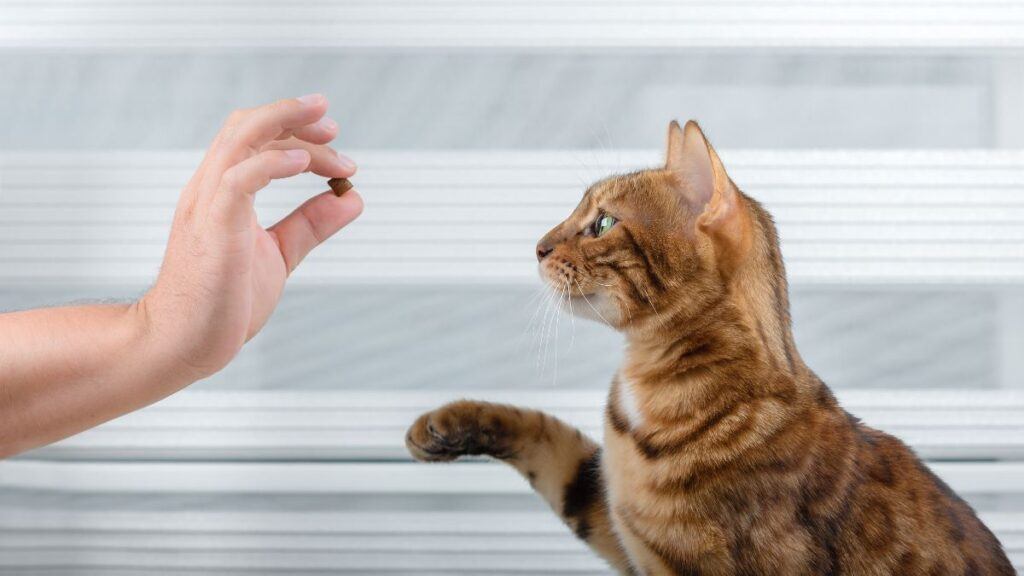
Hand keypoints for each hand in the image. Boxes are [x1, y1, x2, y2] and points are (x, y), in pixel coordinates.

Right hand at [139, 94, 362, 377]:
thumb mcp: (279, 254)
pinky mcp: (213, 228)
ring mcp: (208, 205)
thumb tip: (352, 199)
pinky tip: (304, 163)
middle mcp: (210, 189)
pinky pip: (238, 179)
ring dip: (286, 125)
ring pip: (240, 140)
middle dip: (292, 115)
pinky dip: (273, 163)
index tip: (334, 138)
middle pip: (246, 126)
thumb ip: (311, 225)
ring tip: (328, 130)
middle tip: (334, 126)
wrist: (183, 343)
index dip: (293, 126)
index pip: (252, 137)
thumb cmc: (223, 302)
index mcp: (222, 192)